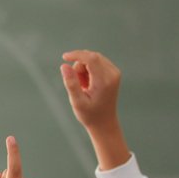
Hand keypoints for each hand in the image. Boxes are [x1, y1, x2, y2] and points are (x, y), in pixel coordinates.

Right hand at [60, 50, 129, 169]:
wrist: (104, 122)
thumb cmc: (89, 114)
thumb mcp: (77, 101)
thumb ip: (71, 83)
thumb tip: (64, 65)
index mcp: (104, 81)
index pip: (91, 58)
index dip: (77, 55)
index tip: (64, 57)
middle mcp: (112, 74)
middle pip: (92, 57)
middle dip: (79, 66)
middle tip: (78, 84)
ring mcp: (114, 72)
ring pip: (94, 58)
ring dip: (84, 68)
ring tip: (83, 86)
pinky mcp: (113, 72)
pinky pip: (98, 62)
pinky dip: (89, 69)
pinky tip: (88, 83)